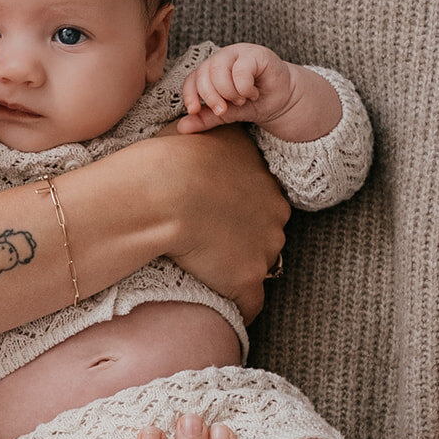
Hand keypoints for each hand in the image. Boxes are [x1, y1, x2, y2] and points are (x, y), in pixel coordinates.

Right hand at [156, 126, 287, 321]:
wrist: (163, 190)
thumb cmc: (172, 156)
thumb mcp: (203, 129)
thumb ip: (215, 133)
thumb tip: (204, 126)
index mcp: (264, 179)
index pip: (260, 202)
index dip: (237, 211)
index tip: (216, 217)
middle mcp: (274, 213)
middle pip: (265, 234)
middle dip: (243, 240)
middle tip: (209, 243)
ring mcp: (263, 248)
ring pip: (257, 266)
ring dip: (237, 271)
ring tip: (207, 273)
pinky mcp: (246, 278)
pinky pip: (250, 305)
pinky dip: (237, 308)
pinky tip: (224, 313)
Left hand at [178, 43, 294, 133]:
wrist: (284, 100)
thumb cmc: (254, 103)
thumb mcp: (227, 113)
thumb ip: (206, 117)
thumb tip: (181, 128)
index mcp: (211, 69)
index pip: (192, 78)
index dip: (190, 94)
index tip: (194, 110)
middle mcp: (222, 58)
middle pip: (203, 73)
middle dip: (211, 97)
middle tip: (224, 109)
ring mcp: (239, 53)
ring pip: (219, 70)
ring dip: (229, 92)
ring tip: (241, 100)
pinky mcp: (256, 54)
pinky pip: (240, 70)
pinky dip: (244, 88)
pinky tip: (253, 92)